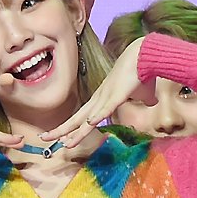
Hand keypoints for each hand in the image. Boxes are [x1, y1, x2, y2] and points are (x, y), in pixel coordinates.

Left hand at [40, 38, 156, 147]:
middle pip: (77, 118)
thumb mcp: (143, 93)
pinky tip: (90, 124)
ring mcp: (107, 96)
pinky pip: (107, 107)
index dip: (71, 128)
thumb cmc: (143, 72)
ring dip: (77, 131)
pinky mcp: (118, 94)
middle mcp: (99, 98)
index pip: (82, 117)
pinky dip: (98, 115)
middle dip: (60, 130)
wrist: (145, 54)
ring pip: (88, 118)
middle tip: (44, 138)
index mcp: (102, 99)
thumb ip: (144, 100)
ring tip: (64, 143)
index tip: (60, 138)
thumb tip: (152, 102)